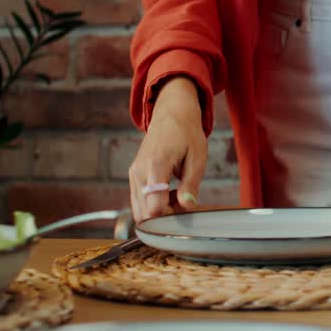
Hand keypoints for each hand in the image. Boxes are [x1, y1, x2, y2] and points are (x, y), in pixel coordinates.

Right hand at [128, 77, 206, 221]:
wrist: (171, 113)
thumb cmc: (187, 133)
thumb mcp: (197, 158)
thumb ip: (191, 184)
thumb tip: (187, 206)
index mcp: (156, 166)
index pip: (153, 208)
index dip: (170, 217)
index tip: (185, 210)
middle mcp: (139, 172)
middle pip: (143, 213)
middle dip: (164, 217)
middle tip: (183, 203)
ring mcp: (133, 174)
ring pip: (138, 209)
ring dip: (158, 211)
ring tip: (178, 195)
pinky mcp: (133, 175)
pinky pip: (138, 199)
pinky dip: (152, 203)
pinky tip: (169, 192)